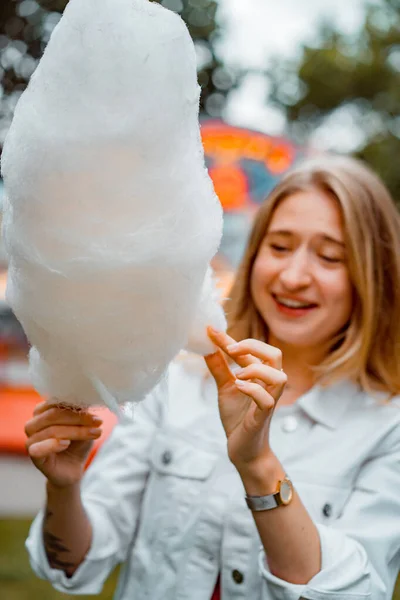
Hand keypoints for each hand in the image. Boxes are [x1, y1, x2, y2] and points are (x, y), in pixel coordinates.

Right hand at [25, 400, 102, 487]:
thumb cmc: (76, 444)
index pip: (55, 402)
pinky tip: (66, 443)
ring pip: (51, 430)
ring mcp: (31, 440)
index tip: (95, 411)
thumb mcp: (82, 424)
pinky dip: (53, 444)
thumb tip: (87, 397)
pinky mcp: (33, 456)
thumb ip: (80, 411)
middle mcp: (33, 424)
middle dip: (78, 418)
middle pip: (53, 415)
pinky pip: (37, 448)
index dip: (75, 404)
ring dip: (76, 431)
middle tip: (98, 421)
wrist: (73, 469)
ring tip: (94, 433)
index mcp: (42, 412)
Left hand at [205, 328, 286, 474]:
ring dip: (257, 370)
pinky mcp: (263, 417)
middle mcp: (268, 385)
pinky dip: (253, 390)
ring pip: (279, 376)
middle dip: (254, 346)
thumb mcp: (225, 388)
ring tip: (237, 374)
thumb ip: (218, 368)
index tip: (210, 330)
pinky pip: (267, 400)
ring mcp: (268, 400)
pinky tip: (238, 387)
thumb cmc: (238, 417)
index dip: (230, 338)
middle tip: (231, 350)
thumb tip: (207, 345)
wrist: (243, 449)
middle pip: (275, 355)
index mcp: (259, 375)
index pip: (250, 350)